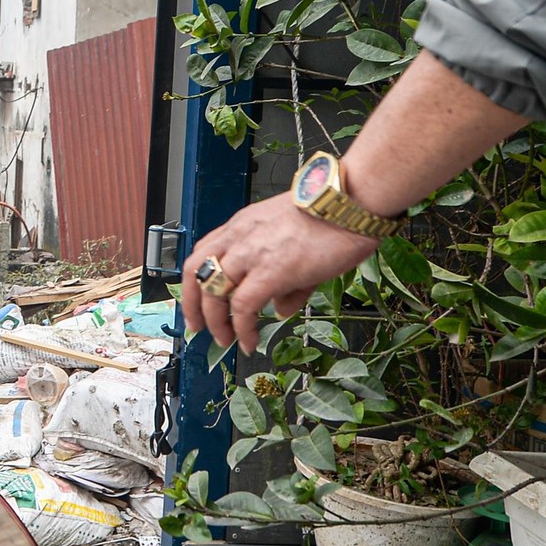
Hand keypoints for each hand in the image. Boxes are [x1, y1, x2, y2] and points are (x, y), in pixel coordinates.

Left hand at [182, 193, 380, 355]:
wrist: (352, 203)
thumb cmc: (333, 216)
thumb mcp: (296, 241)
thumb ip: (284, 279)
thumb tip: (280, 308)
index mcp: (243, 224)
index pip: (203, 252)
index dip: (197, 281)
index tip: (199, 302)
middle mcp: (240, 235)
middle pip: (196, 272)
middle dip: (193, 305)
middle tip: (200, 328)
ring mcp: (252, 252)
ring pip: (212, 292)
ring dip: (215, 322)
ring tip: (226, 340)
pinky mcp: (270, 271)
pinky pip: (243, 307)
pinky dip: (242, 329)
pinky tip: (249, 341)